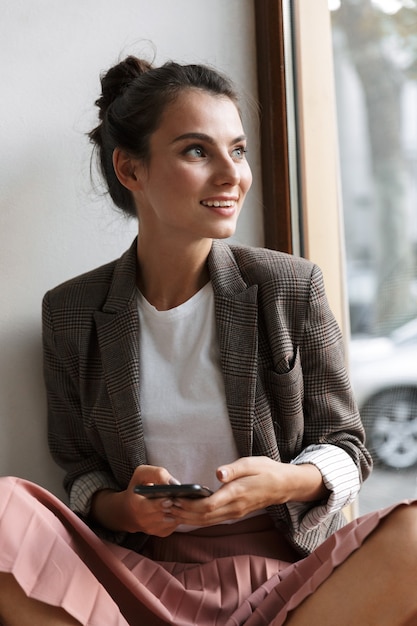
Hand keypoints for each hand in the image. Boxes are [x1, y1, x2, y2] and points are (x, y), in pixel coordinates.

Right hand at [91, 464, 181, 536]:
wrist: (129, 511)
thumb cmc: (137, 489)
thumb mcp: (141, 474)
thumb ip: (157, 474)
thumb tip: (175, 483)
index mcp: (136, 505)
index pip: (150, 507)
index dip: (161, 503)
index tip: (169, 498)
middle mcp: (143, 521)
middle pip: (164, 514)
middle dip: (174, 506)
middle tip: (181, 498)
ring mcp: (153, 529)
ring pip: (172, 520)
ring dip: (178, 511)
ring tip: (181, 501)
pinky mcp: (161, 532)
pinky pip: (175, 524)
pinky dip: (179, 516)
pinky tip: (178, 507)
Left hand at [169, 456, 327, 526]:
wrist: (284, 485)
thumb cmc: (266, 470)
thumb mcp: (252, 463)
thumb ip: (234, 469)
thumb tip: (219, 473)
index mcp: (236, 493)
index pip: (209, 505)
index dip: (189, 505)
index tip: (174, 499)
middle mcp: (234, 507)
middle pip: (204, 517)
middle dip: (183, 513)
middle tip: (165, 506)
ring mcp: (235, 513)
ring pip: (207, 521)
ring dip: (188, 518)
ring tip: (170, 511)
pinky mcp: (234, 513)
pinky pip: (213, 520)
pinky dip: (197, 519)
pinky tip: (186, 514)